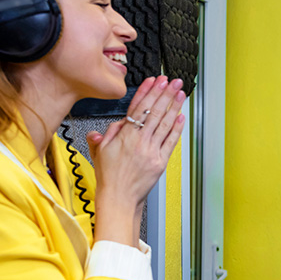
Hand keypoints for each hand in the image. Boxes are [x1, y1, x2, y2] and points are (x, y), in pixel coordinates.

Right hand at [87, 76, 185, 243]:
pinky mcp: (160, 162)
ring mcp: (151, 151)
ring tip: (180, 93)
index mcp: (124, 136)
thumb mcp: (99, 151)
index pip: (137, 108)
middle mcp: (139, 142)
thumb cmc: (109, 177)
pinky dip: (177, 129)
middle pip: (154, 112)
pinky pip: (170, 142)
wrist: (118, 199)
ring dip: (173, 106)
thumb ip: (106, 133)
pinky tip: (181, 117)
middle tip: (172, 81)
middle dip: (164, 94)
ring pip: (164, 124)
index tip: (154, 80)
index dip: (147, 92)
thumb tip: (115, 122)